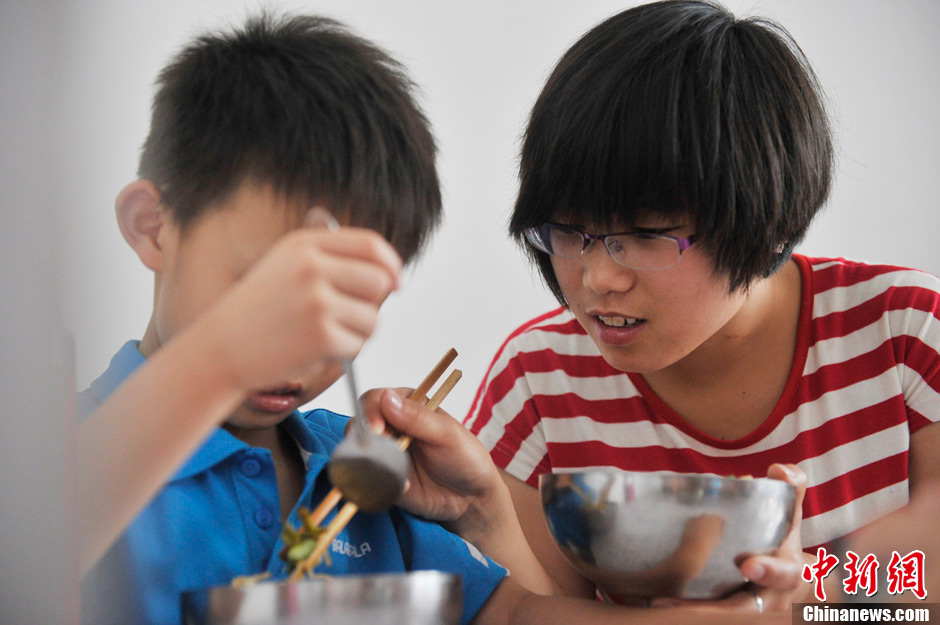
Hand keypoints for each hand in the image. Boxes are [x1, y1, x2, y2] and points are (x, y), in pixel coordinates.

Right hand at [200, 218, 401, 392]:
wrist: (220, 349)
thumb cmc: (257, 312)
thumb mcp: (286, 266)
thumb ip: (333, 260)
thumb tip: (390, 274)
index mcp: (305, 245)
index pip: (370, 244)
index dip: (391, 264)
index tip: (396, 281)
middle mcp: (312, 268)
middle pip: (379, 281)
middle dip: (372, 303)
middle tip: (346, 316)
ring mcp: (317, 301)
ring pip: (373, 318)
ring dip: (357, 332)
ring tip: (320, 334)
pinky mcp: (321, 336)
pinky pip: (358, 345)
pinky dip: (343, 353)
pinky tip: (313, 349)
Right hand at [359, 388, 507, 536]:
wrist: (471, 499)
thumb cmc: (465, 459)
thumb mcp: (448, 435)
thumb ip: (418, 418)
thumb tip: (387, 398)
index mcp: (407, 406)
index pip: (376, 400)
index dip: (370, 412)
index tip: (376, 429)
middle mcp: (391, 427)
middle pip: (359, 424)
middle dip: (364, 437)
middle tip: (379, 451)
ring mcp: (384, 453)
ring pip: (358, 451)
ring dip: (368, 460)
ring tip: (394, 471)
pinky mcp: (381, 478)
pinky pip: (366, 478)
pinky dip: (376, 482)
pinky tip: (404, 487)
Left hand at [651, 463, 809, 612]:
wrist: (790, 579)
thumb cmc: (784, 540)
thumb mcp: (790, 515)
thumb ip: (790, 489)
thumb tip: (780, 470)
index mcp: (789, 574)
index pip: (783, 574)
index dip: (768, 571)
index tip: (748, 564)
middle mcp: (770, 600)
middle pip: (742, 608)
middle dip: (711, 606)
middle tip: (673, 600)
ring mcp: (748, 610)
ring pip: (722, 616)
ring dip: (691, 612)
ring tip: (658, 602)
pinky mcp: (729, 613)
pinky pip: (709, 616)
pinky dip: (686, 611)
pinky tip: (657, 602)